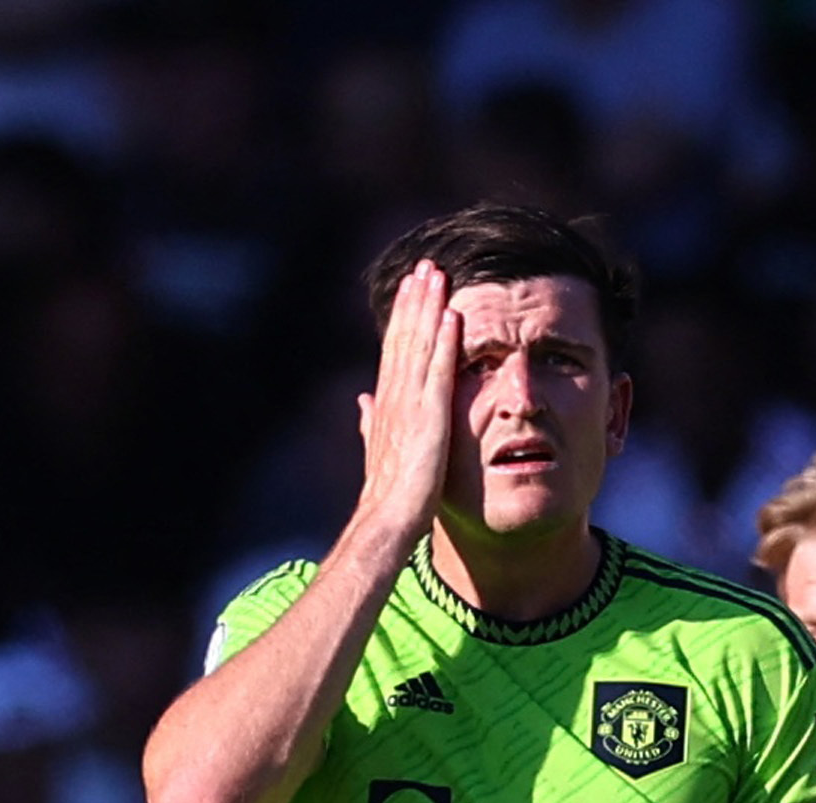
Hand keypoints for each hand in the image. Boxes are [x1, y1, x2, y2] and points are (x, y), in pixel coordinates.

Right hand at [354, 259, 460, 542]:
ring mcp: (410, 407)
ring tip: (436, 276)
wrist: (385, 523)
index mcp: (386, 404)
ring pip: (418, 347)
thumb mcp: (379, 451)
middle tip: (424, 265)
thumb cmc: (386, 497)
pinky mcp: (429, 421)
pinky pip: (438, 375)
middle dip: (414, 302)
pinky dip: (444, 345)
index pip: (394, 351)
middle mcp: (394, 398)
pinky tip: (452, 317)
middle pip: (404, 339)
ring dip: (427, 310)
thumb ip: (372, 422)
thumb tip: (363, 400)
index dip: (402, 318)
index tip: (410, 288)